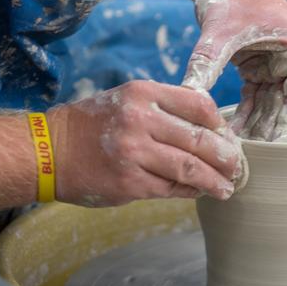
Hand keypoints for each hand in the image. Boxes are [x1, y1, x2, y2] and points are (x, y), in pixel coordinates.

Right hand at [49, 81, 245, 206]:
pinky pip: (170, 189)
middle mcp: (139, 119)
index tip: (228, 136)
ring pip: (189, 168)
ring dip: (214, 180)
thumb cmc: (94, 123)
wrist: (49, 150)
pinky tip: (199, 192)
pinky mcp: (128, 183)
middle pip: (199, 139)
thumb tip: (211, 128)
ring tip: (227, 187)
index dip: (219, 123)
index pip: (197, 104)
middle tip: (237, 166)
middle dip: (225, 156)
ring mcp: (133, 153)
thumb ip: (165, 107)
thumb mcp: (128, 98)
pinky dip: (189, 192)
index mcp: (143, 93)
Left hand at [182, 0, 286, 142]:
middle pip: (286, 108)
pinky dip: (242, 113)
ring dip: (253, 127)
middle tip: (247, 161)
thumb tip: (188, 100)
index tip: (273, 153)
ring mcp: (277, 62)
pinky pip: (254, 96)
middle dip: (268, 134)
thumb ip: (206, 64)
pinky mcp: (258, 63)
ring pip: (269, 105)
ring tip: (233, 153)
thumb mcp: (219, 29)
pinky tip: (226, 132)